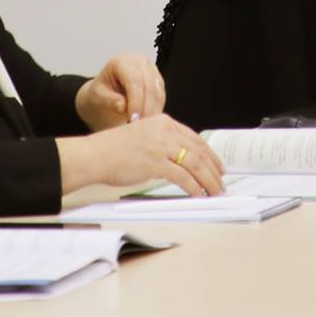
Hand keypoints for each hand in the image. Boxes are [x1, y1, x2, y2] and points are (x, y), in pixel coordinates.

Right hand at [66, 116, 226, 197]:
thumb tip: (182, 160)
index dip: (210, 154)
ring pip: (195, 164)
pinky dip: (194, 187)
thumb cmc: (113, 150)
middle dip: (213, 169)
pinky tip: (198, 194)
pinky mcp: (156, 162)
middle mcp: (165, 130)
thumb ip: (162, 143)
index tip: (217, 166)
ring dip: (208, 180)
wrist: (94, 155)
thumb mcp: (143, 137)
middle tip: (221, 182)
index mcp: (163, 121)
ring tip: (214, 191)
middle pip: (199, 150)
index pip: (195, 138)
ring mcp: (161, 145)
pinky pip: (183, 176)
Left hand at [75, 54, 166, 130]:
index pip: (134, 80)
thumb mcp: (97, 98)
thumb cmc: (98, 96)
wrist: (103, 98)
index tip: (133, 120)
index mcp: (121, 61)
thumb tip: (122, 105)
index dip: (136, 101)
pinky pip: (161, 98)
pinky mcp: (158, 82)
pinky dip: (155, 111)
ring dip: (151, 111)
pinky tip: (146, 122)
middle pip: (149, 85)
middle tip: (139, 127)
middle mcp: (139, 61)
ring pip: (158, 92)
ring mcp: (151, 70)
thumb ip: (109, 100)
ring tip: (141, 127)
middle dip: (145, 108)